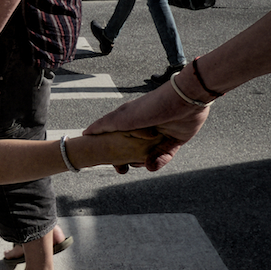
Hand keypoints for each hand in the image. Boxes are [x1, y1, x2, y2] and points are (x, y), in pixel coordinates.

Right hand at [83, 80, 209, 172]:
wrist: (185, 101)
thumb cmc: (151, 107)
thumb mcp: (122, 117)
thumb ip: (105, 125)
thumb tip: (85, 134)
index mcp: (130, 120)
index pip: (117, 138)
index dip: (111, 150)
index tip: (107, 161)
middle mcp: (144, 127)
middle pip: (132, 149)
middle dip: (128, 160)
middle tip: (123, 169)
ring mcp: (160, 134)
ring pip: (148, 154)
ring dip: (144, 161)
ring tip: (144, 163)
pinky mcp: (175, 140)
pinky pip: (165, 155)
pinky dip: (160, 161)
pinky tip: (154, 164)